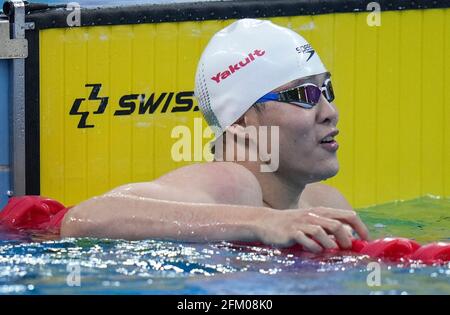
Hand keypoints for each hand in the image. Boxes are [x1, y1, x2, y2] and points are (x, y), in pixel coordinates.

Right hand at [255, 207, 369, 252]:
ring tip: (331, 250)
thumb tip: (350, 238)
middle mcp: (313, 215)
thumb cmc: (292, 223)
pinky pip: (307, 240)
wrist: (266, 222)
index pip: (348, 215)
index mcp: (322, 211)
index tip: (365, 240)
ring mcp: (302, 223)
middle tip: (347, 249)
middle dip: (346, 240)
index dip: (361, 228)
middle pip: (337, 225)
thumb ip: (328, 226)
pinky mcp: (291, 232)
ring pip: (323, 232)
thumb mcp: (312, 220)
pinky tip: (315, 250)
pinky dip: (314, 247)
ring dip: (331, 245)